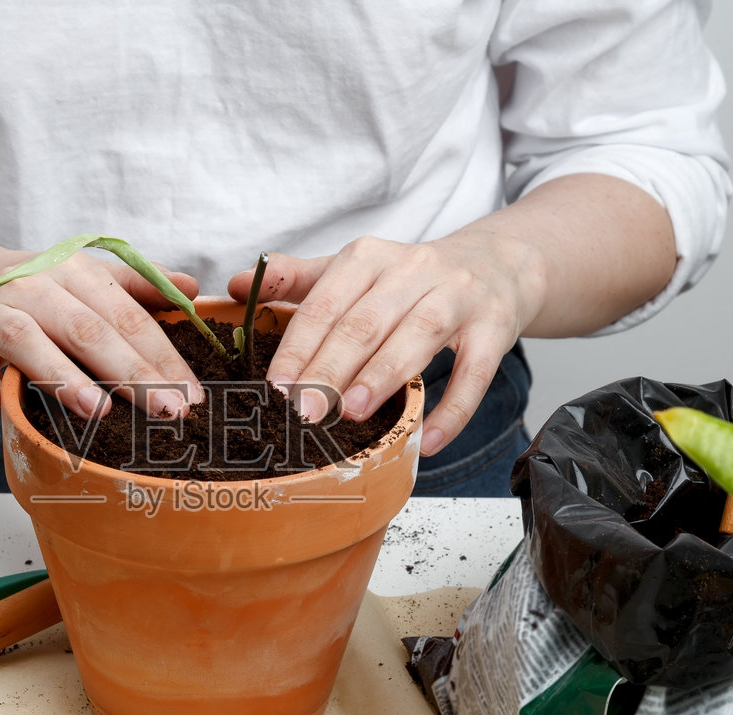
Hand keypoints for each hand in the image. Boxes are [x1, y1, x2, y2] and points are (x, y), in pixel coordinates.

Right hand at [0, 251, 203, 419]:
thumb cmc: (35, 291)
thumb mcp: (85, 280)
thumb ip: (138, 287)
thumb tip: (193, 289)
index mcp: (75, 273)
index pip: (127, 317)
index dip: (162, 356)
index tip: (192, 395)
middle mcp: (35, 288)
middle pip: (87, 331)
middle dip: (132, 373)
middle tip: (167, 411)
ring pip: (27, 342)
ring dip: (62, 377)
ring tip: (99, 411)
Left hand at [227, 232, 541, 456]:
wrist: (498, 264)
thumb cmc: (410, 279)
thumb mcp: (355, 270)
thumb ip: (297, 281)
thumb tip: (234, 286)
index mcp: (369, 257)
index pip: (325, 304)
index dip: (299, 346)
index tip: (275, 386)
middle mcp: (413, 270)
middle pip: (366, 322)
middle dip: (332, 368)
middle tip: (305, 411)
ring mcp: (458, 297)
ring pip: (418, 336)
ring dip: (383, 376)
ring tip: (352, 412)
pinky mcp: (494, 327)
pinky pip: (475, 371)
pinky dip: (453, 409)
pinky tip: (428, 440)